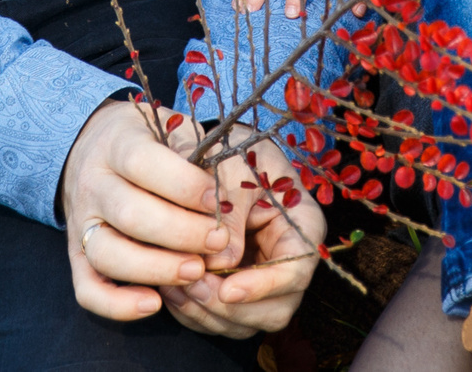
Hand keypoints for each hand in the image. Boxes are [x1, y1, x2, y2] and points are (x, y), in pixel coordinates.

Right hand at [59, 101, 229, 321]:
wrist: (93, 144)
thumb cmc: (148, 140)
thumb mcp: (170, 128)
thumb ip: (194, 154)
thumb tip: (223, 198)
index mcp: (115, 143)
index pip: (142, 163)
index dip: (184, 185)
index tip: (218, 201)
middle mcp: (92, 183)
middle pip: (129, 214)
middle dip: (180, 233)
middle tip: (218, 241)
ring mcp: (79, 223)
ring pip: (107, 254)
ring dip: (155, 269)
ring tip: (196, 272)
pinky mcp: (76, 256)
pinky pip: (87, 289)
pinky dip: (116, 305)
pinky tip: (154, 305)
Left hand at [159, 137, 326, 337]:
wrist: (216, 150)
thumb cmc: (231, 152)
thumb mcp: (232, 171)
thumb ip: (229, 216)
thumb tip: (220, 263)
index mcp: (302, 225)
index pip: (296, 270)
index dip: (264, 286)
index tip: (227, 289)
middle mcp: (289, 260)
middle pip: (276, 309)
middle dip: (232, 309)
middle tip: (193, 287)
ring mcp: (264, 280)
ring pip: (246, 322)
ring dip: (208, 315)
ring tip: (173, 288)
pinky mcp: (237, 288)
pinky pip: (221, 319)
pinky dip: (194, 313)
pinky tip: (169, 291)